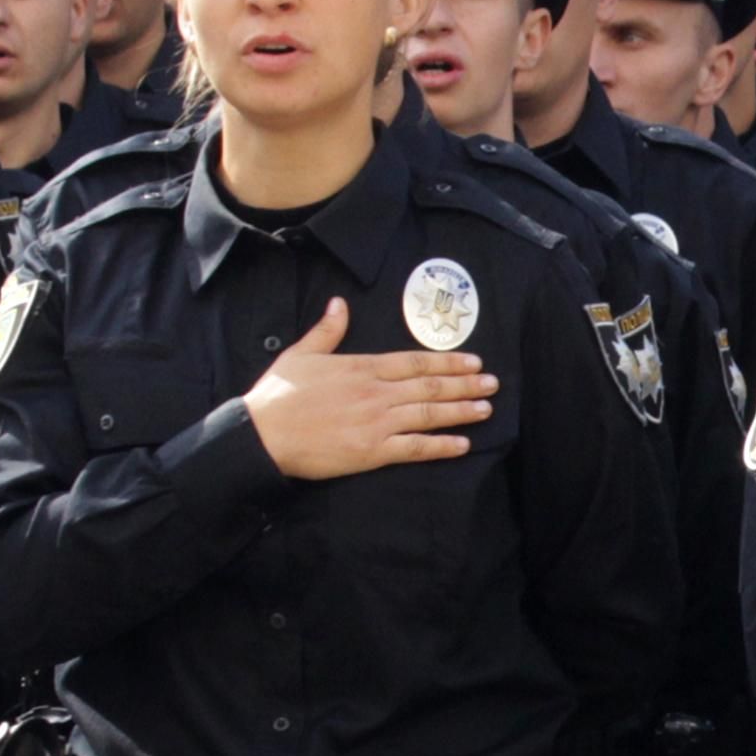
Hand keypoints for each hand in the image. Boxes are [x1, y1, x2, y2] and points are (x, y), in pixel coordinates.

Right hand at [242, 300, 497, 478]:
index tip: (471, 362)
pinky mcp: (372, 451)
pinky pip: (415, 448)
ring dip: (461, 411)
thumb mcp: (301, 354)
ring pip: (428, 415)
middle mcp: (376, 392)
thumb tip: (339, 303)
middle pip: (429, 387)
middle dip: (464, 384)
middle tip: (492, 383)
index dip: (446, 363)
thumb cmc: (278, 395)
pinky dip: (441, 446)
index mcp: (361, 367)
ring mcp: (377, 423)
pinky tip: (463, 444)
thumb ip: (327, 330)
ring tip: (486, 408)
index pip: (414, 362)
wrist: (262, 435)